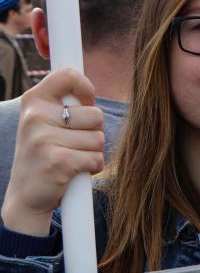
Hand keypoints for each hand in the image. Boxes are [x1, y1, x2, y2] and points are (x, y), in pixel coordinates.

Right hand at [2, 69, 104, 236]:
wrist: (26, 197)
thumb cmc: (45, 154)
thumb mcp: (45, 122)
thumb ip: (65, 104)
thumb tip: (89, 92)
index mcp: (33, 102)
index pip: (67, 75)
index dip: (86, 88)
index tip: (85, 103)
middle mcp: (35, 117)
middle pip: (95, 114)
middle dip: (93, 132)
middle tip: (72, 144)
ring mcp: (44, 139)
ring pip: (99, 139)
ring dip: (92, 152)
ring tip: (71, 157)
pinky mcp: (59, 161)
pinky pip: (97, 158)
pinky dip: (92, 168)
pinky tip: (72, 172)